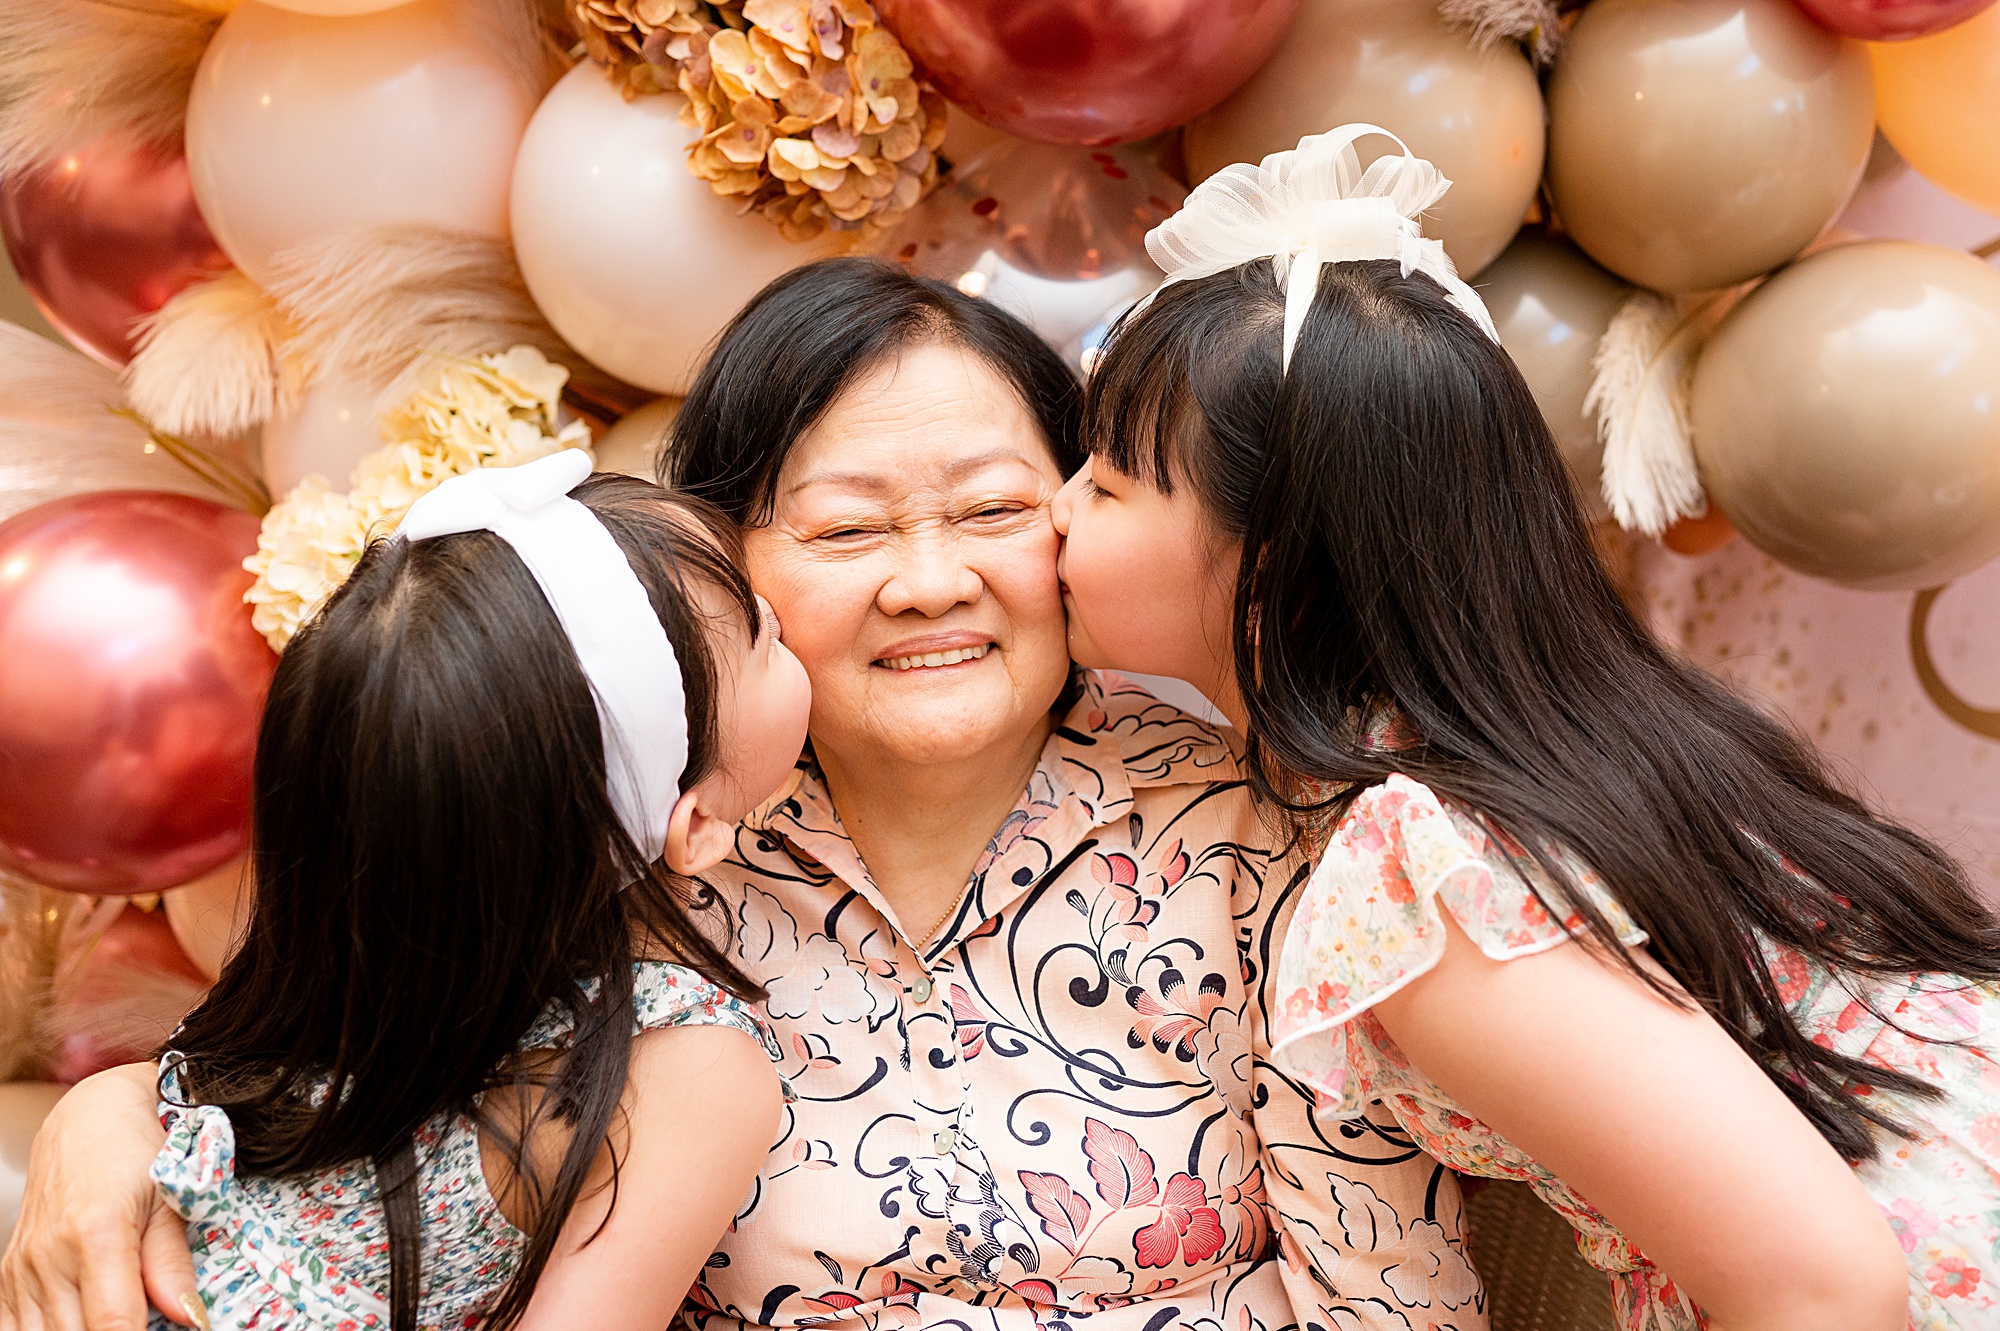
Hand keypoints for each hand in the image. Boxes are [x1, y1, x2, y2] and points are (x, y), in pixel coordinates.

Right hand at [0, 1064, 201, 1330]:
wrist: (91, 1117)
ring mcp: (23, 1268)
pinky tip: (77, 1322)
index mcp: (96, 1234)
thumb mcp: (170, 1198)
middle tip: (146, 1325)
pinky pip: (13, 1329)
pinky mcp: (9, 1274)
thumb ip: (172, 1263)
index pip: (113, 1324)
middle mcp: (49, 1256)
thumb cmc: (139, 1150)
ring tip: (119, 1321)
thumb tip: (191, 1319)